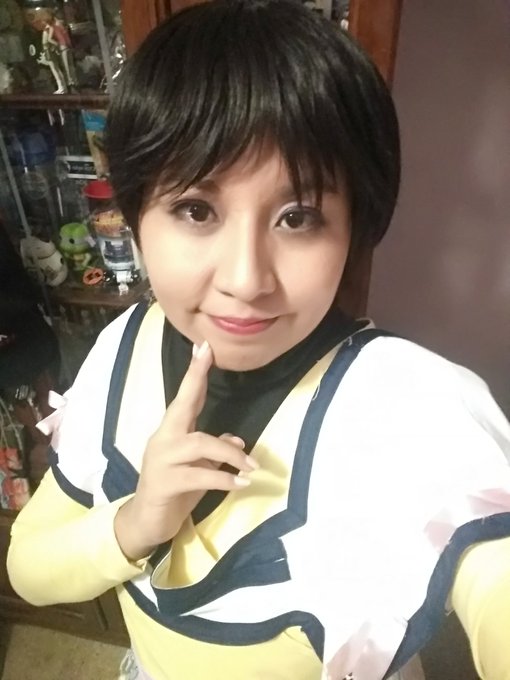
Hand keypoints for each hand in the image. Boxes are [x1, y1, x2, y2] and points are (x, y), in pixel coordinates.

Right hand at [114, 341, 257, 560]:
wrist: (146, 523)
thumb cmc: (174, 491)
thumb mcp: (199, 469)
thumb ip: (214, 452)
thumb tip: (237, 440)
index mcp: (171, 431)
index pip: (186, 397)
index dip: (196, 373)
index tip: (204, 347)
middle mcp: (163, 439)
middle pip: (181, 404)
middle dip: (195, 379)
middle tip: (209, 355)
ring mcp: (161, 460)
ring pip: (200, 444)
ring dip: (230, 454)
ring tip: (251, 466)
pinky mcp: (164, 483)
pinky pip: (199, 475)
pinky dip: (223, 479)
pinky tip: (241, 484)